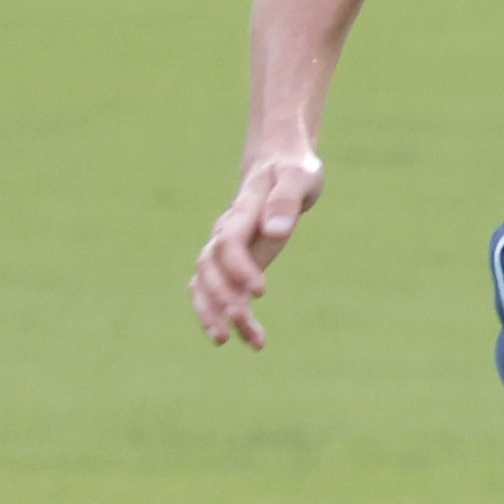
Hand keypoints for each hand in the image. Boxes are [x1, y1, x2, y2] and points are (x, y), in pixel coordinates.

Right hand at [190, 147, 324, 347]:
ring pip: (205, 283)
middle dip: (221, 297)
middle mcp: (226, 232)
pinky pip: (218, 291)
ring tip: (232, 341)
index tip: (261, 291)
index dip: (239, 268)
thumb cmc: (293, 169)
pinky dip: (224, 314)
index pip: (229, 243)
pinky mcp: (235, 262)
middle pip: (209, 268)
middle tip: (243, 321)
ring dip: (213, 313)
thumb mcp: (298, 177)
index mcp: (241, 212)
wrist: (279, 163)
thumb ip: (285, 201)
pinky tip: (247, 337)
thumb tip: (276, 231)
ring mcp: (226, 249)